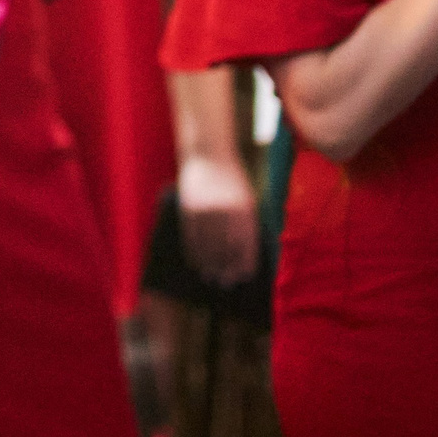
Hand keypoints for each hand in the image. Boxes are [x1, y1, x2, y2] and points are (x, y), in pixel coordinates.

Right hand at [175, 153, 259, 285]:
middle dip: (226, 268)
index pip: (246, 244)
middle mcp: (224, 211)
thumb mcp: (247, 197)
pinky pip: (191, 235)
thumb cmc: (233, 178)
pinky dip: (193, 251)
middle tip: (225, 283)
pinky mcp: (189, 207)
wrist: (208, 154)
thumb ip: (248, 222)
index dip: (244, 263)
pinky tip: (196, 261)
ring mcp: (204, 209)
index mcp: (244, 209)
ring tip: (210, 276)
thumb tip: (247, 252)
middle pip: (225, 248)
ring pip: (207, 244)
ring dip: (208, 263)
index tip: (244, 277)